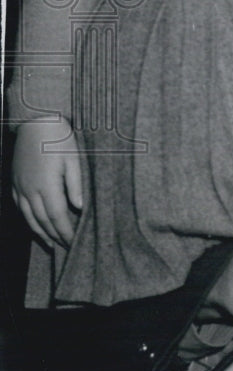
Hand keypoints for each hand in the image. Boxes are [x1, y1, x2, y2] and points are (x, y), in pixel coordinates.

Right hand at [12, 119, 82, 248]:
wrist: (36, 122)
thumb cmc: (59, 138)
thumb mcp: (73, 159)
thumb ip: (75, 185)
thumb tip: (78, 208)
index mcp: (47, 185)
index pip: (57, 216)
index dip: (66, 232)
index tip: (74, 242)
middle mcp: (31, 189)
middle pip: (43, 220)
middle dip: (55, 236)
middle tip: (66, 248)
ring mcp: (21, 186)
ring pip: (29, 217)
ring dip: (40, 232)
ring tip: (51, 244)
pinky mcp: (16, 182)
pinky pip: (20, 207)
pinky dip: (28, 220)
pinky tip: (35, 225)